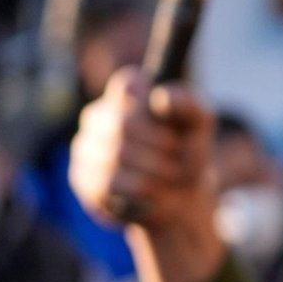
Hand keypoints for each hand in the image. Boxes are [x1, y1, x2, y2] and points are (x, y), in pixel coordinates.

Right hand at [70, 67, 223, 281]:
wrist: (181, 199)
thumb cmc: (186, 154)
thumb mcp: (199, 127)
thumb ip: (189, 106)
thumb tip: (162, 97)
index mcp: (126, 97)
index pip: (128, 82)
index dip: (147, 98)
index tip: (164, 114)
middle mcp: (98, 118)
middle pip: (125, 124)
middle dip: (163, 145)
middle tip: (179, 157)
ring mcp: (86, 149)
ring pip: (118, 156)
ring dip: (158, 170)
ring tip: (169, 176)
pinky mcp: (83, 180)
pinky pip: (113, 182)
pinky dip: (143, 189)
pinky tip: (153, 190)